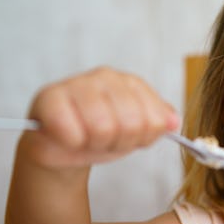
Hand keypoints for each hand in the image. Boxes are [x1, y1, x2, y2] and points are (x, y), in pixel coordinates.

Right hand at [22, 67, 178, 168]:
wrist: (63, 147)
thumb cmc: (101, 135)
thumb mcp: (138, 132)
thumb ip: (158, 123)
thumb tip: (174, 122)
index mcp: (131, 83)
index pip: (155, 120)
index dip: (143, 138)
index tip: (130, 138)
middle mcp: (106, 77)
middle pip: (130, 124)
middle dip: (119, 142)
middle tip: (105, 140)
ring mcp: (77, 83)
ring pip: (102, 127)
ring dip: (95, 143)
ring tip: (88, 138)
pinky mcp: (49, 97)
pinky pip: (71, 131)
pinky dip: (72, 142)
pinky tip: (69, 137)